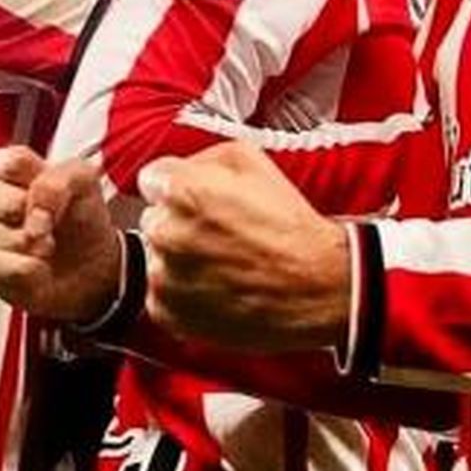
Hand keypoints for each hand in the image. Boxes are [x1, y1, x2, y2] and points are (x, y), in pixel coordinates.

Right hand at [0, 146, 122, 322]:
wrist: (82, 267)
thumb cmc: (76, 219)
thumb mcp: (83, 184)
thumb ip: (61, 180)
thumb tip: (36, 208)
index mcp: (1, 162)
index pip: (15, 164)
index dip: (42, 187)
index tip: (57, 201)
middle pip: (10, 203)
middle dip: (39, 221)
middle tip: (49, 226)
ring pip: (13, 239)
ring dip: (38, 249)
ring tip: (41, 247)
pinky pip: (10, 268)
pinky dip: (34, 271)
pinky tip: (35, 266)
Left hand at [139, 141, 350, 352]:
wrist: (318, 287)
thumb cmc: (290, 227)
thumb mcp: (251, 161)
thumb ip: (204, 157)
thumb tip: (183, 168)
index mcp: (181, 190)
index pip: (152, 180)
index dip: (178, 187)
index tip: (196, 200)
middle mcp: (166, 232)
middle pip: (154, 219)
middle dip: (178, 222)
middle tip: (217, 233)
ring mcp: (164, 277)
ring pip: (156, 258)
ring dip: (180, 259)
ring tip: (222, 263)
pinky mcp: (168, 312)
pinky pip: (161, 296)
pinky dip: (183, 293)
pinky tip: (217, 287)